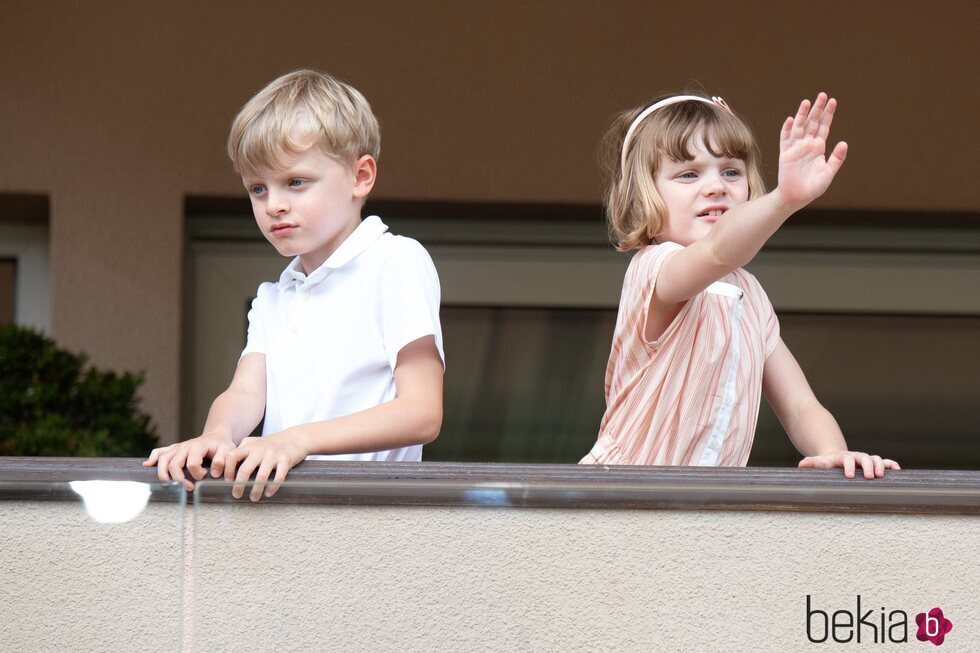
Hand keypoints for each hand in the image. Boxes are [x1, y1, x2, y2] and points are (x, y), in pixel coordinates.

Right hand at [143, 431, 236, 490]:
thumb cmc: (222, 446)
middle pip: (174, 464)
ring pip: (163, 460)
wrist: (216, 437)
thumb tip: (213, 473)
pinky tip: (147, 466)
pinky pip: (158, 452)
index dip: (198, 474)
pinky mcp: (173, 449)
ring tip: (169, 484)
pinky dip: (152, 458)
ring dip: (163, 474)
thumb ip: (223, 460)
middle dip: (179, 479)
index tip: (205, 477)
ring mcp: (177, 448)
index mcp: (198, 447)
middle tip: (189, 487)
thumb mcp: (228, 450)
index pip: (192, 463)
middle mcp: (184, 446)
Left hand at [223, 432, 308, 500]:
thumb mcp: (256, 441)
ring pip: (261, 476)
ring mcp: (273, 455)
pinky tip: (269, 493)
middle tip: (237, 495)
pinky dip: (272, 487)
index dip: (227, 470)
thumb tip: (227, 463)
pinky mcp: (286, 460)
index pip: (232, 456)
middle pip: (244, 470)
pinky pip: (278, 477)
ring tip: (253, 498)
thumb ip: (242, 449)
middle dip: (238, 486)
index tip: (226, 481)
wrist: (296, 437)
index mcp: (250, 446)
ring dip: (255, 490)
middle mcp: (260, 449)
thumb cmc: (273, 443)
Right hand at [775, 92, 847, 209]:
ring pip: (799, 127)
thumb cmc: (813, 187)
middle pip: (812, 122)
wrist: (796, 197)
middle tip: (822, 95)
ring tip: (807, 102)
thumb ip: (836, 158)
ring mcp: (795, 148)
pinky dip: (787, 129)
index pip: (824, 126)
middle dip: (817, 109)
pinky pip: (785, 139)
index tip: (833, 101)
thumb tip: (844, 143)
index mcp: (818, 148)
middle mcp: (807, 145)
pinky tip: (790, 120)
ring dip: (802, 115)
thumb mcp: (829, 173)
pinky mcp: (785, 154)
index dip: (828, 114)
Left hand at [798, 451, 900, 478]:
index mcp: (843, 457)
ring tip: (882, 476)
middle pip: (864, 458)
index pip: (847, 460)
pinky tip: (897, 471)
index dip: (849, 467)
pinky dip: (891, 464)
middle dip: (868, 466)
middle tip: (869, 477)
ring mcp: (866, 459)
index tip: (850, 476)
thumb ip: (812, 463)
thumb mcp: (821, 462)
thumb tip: (801, 465)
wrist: (837, 457)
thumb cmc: (829, 463)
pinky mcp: (874, 462)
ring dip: (881, 466)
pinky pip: (885, 461)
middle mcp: (856, 457)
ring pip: (876, 459)